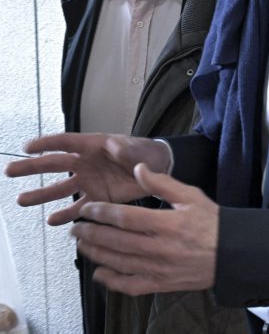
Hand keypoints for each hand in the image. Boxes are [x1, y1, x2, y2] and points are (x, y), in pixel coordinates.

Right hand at [4, 133, 170, 225]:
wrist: (158, 169)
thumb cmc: (145, 153)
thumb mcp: (137, 148)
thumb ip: (125, 148)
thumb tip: (114, 145)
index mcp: (93, 146)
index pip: (66, 142)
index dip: (47, 143)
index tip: (27, 147)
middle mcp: (86, 164)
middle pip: (54, 164)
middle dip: (32, 168)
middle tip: (11, 171)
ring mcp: (90, 182)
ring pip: (60, 189)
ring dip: (42, 195)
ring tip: (22, 200)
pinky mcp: (98, 199)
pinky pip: (78, 208)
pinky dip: (66, 215)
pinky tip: (52, 221)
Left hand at [72, 163, 217, 294]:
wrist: (233, 253)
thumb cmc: (212, 222)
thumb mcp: (191, 196)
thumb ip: (162, 183)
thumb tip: (137, 168)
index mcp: (168, 224)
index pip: (125, 218)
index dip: (101, 213)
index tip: (87, 209)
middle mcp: (160, 248)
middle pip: (116, 241)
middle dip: (91, 233)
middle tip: (76, 228)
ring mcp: (159, 268)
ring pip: (118, 262)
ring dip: (96, 254)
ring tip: (83, 245)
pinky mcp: (161, 284)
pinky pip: (130, 285)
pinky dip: (112, 281)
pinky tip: (100, 272)